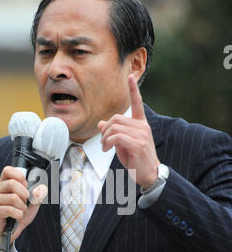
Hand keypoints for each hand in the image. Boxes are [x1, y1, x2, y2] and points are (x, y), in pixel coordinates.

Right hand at [0, 166, 47, 251]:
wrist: (9, 232)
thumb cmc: (19, 214)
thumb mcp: (31, 203)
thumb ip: (37, 195)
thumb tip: (40, 189)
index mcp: (4, 183)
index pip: (7, 170)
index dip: (19, 176)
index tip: (25, 185)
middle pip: (12, 184)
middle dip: (24, 195)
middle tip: (24, 202)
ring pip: (13, 198)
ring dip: (22, 207)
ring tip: (20, 211)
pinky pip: (10, 210)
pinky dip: (19, 215)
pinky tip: (17, 218)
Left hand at [98, 74, 159, 188]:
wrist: (149, 174)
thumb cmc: (136, 160)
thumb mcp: (122, 144)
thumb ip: (114, 132)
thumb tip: (101, 123)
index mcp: (141, 124)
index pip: (137, 103)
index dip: (133, 90)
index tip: (130, 77)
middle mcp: (143, 127)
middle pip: (117, 118)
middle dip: (105, 129)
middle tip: (103, 141)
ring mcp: (142, 135)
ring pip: (115, 127)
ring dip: (105, 138)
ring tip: (105, 147)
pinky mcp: (138, 144)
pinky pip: (117, 137)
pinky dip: (108, 142)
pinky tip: (107, 149)